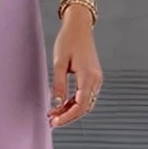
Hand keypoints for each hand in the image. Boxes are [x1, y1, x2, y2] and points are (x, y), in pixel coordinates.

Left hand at [48, 7, 102, 128]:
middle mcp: (96, 80)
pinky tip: (61, 105)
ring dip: (70, 110)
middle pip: (84, 107)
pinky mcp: (92, 77)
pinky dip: (73, 102)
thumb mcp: (59, 62)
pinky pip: (85, 95)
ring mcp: (96, 79)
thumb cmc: (68, 40)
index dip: (67, 117)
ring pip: (85, 103)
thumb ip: (58, 83)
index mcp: (89, 77)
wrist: (79, 26)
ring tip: (53, 114)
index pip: (80, 106)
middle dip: (68, 117)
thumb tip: (56, 103)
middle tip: (51, 122)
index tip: (54, 122)